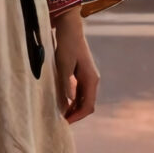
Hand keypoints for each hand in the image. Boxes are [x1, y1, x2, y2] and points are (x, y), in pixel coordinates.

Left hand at [52, 7, 98, 122]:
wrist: (70, 29)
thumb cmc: (66, 45)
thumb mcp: (64, 64)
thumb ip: (67, 82)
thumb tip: (70, 101)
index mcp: (90, 79)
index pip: (88, 106)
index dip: (77, 116)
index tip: (64, 123)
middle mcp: (93, 80)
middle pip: (87, 105)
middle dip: (76, 115)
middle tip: (61, 122)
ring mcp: (89, 77)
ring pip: (84, 99)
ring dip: (74, 108)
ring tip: (60, 114)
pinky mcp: (83, 74)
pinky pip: (81, 92)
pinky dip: (74, 100)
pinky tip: (62, 102)